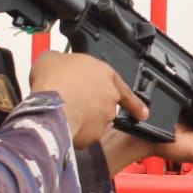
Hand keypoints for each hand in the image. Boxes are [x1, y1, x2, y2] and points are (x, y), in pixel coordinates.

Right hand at [30, 51, 145, 148]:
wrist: (50, 106)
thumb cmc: (54, 81)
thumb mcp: (53, 58)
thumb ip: (62, 61)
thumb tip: (56, 64)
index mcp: (105, 73)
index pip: (125, 88)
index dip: (133, 101)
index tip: (142, 112)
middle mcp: (110, 96)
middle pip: (105, 104)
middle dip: (91, 106)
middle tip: (72, 102)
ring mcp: (105, 117)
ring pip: (96, 121)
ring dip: (83, 119)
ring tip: (62, 112)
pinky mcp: (94, 135)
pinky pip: (85, 135)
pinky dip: (75, 132)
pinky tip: (60, 124)